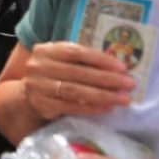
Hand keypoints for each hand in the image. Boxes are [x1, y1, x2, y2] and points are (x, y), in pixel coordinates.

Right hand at [21, 42, 135, 120]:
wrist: (28, 96)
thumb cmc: (53, 75)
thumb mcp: (61, 62)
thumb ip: (82, 61)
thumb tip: (118, 67)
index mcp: (46, 50)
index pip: (76, 52)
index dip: (100, 59)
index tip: (122, 68)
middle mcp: (38, 66)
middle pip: (77, 72)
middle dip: (107, 79)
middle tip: (129, 84)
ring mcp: (38, 86)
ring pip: (74, 90)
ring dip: (102, 95)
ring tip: (123, 99)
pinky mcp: (41, 105)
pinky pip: (70, 107)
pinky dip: (91, 108)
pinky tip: (107, 108)